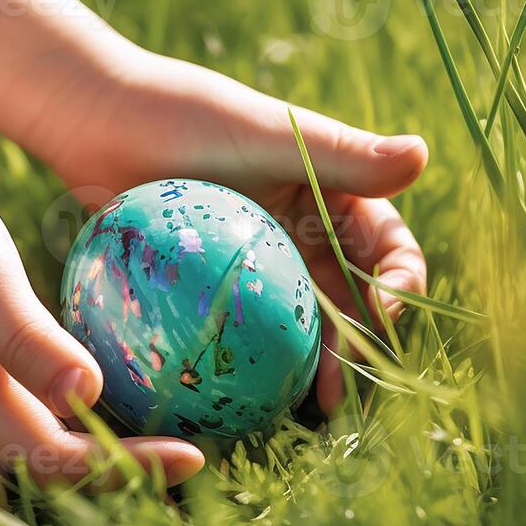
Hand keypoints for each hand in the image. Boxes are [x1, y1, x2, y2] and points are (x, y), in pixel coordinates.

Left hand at [0, 0, 427, 413]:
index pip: (387, 247)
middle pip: (349, 299)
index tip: (385, 313)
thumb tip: (425, 156)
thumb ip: (342, 155)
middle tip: (345, 392)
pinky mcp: (216, 286)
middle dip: (359, 348)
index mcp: (330, 195)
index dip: (399, 283)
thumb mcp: (269, 135)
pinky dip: (259, 362)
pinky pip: (248, 330)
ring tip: (312, 409)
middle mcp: (302, 233)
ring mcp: (259, 263)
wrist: (100, 124)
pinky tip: (255, 396)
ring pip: (302, 324)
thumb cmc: (186, 116)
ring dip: (315, 366)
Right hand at [0, 65, 204, 488]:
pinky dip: (80, 410)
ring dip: (105, 445)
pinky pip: (33, 406)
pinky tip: (116, 385)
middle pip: (53, 463)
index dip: (126, 467)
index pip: (57, 459)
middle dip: (124, 467)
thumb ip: (27, 340)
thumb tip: (91, 397)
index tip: (194, 454)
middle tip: (195, 452)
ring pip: (43, 440)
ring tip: (170, 430)